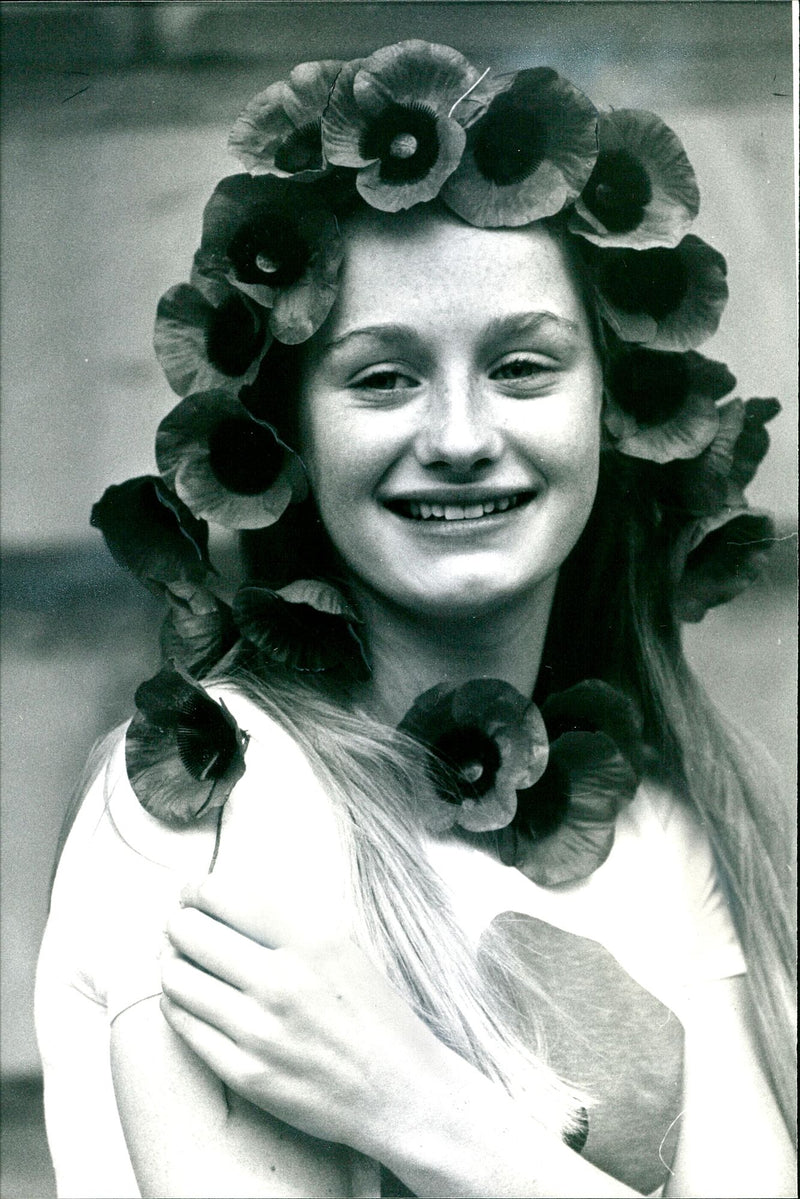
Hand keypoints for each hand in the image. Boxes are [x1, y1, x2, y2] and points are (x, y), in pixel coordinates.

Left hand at [160, 874, 448, 1156]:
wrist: (400, 1092)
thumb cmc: (373, 1012)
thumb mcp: (343, 944)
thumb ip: (287, 918)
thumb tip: (221, 893)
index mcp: (312, 938)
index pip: (221, 895)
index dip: (196, 888)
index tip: (192, 891)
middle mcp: (282, 981)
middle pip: (189, 932)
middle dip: (179, 924)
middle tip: (183, 926)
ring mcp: (260, 1031)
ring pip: (177, 978)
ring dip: (172, 962)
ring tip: (182, 960)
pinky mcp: (245, 1073)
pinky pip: (183, 1024)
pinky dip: (178, 1002)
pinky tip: (191, 997)